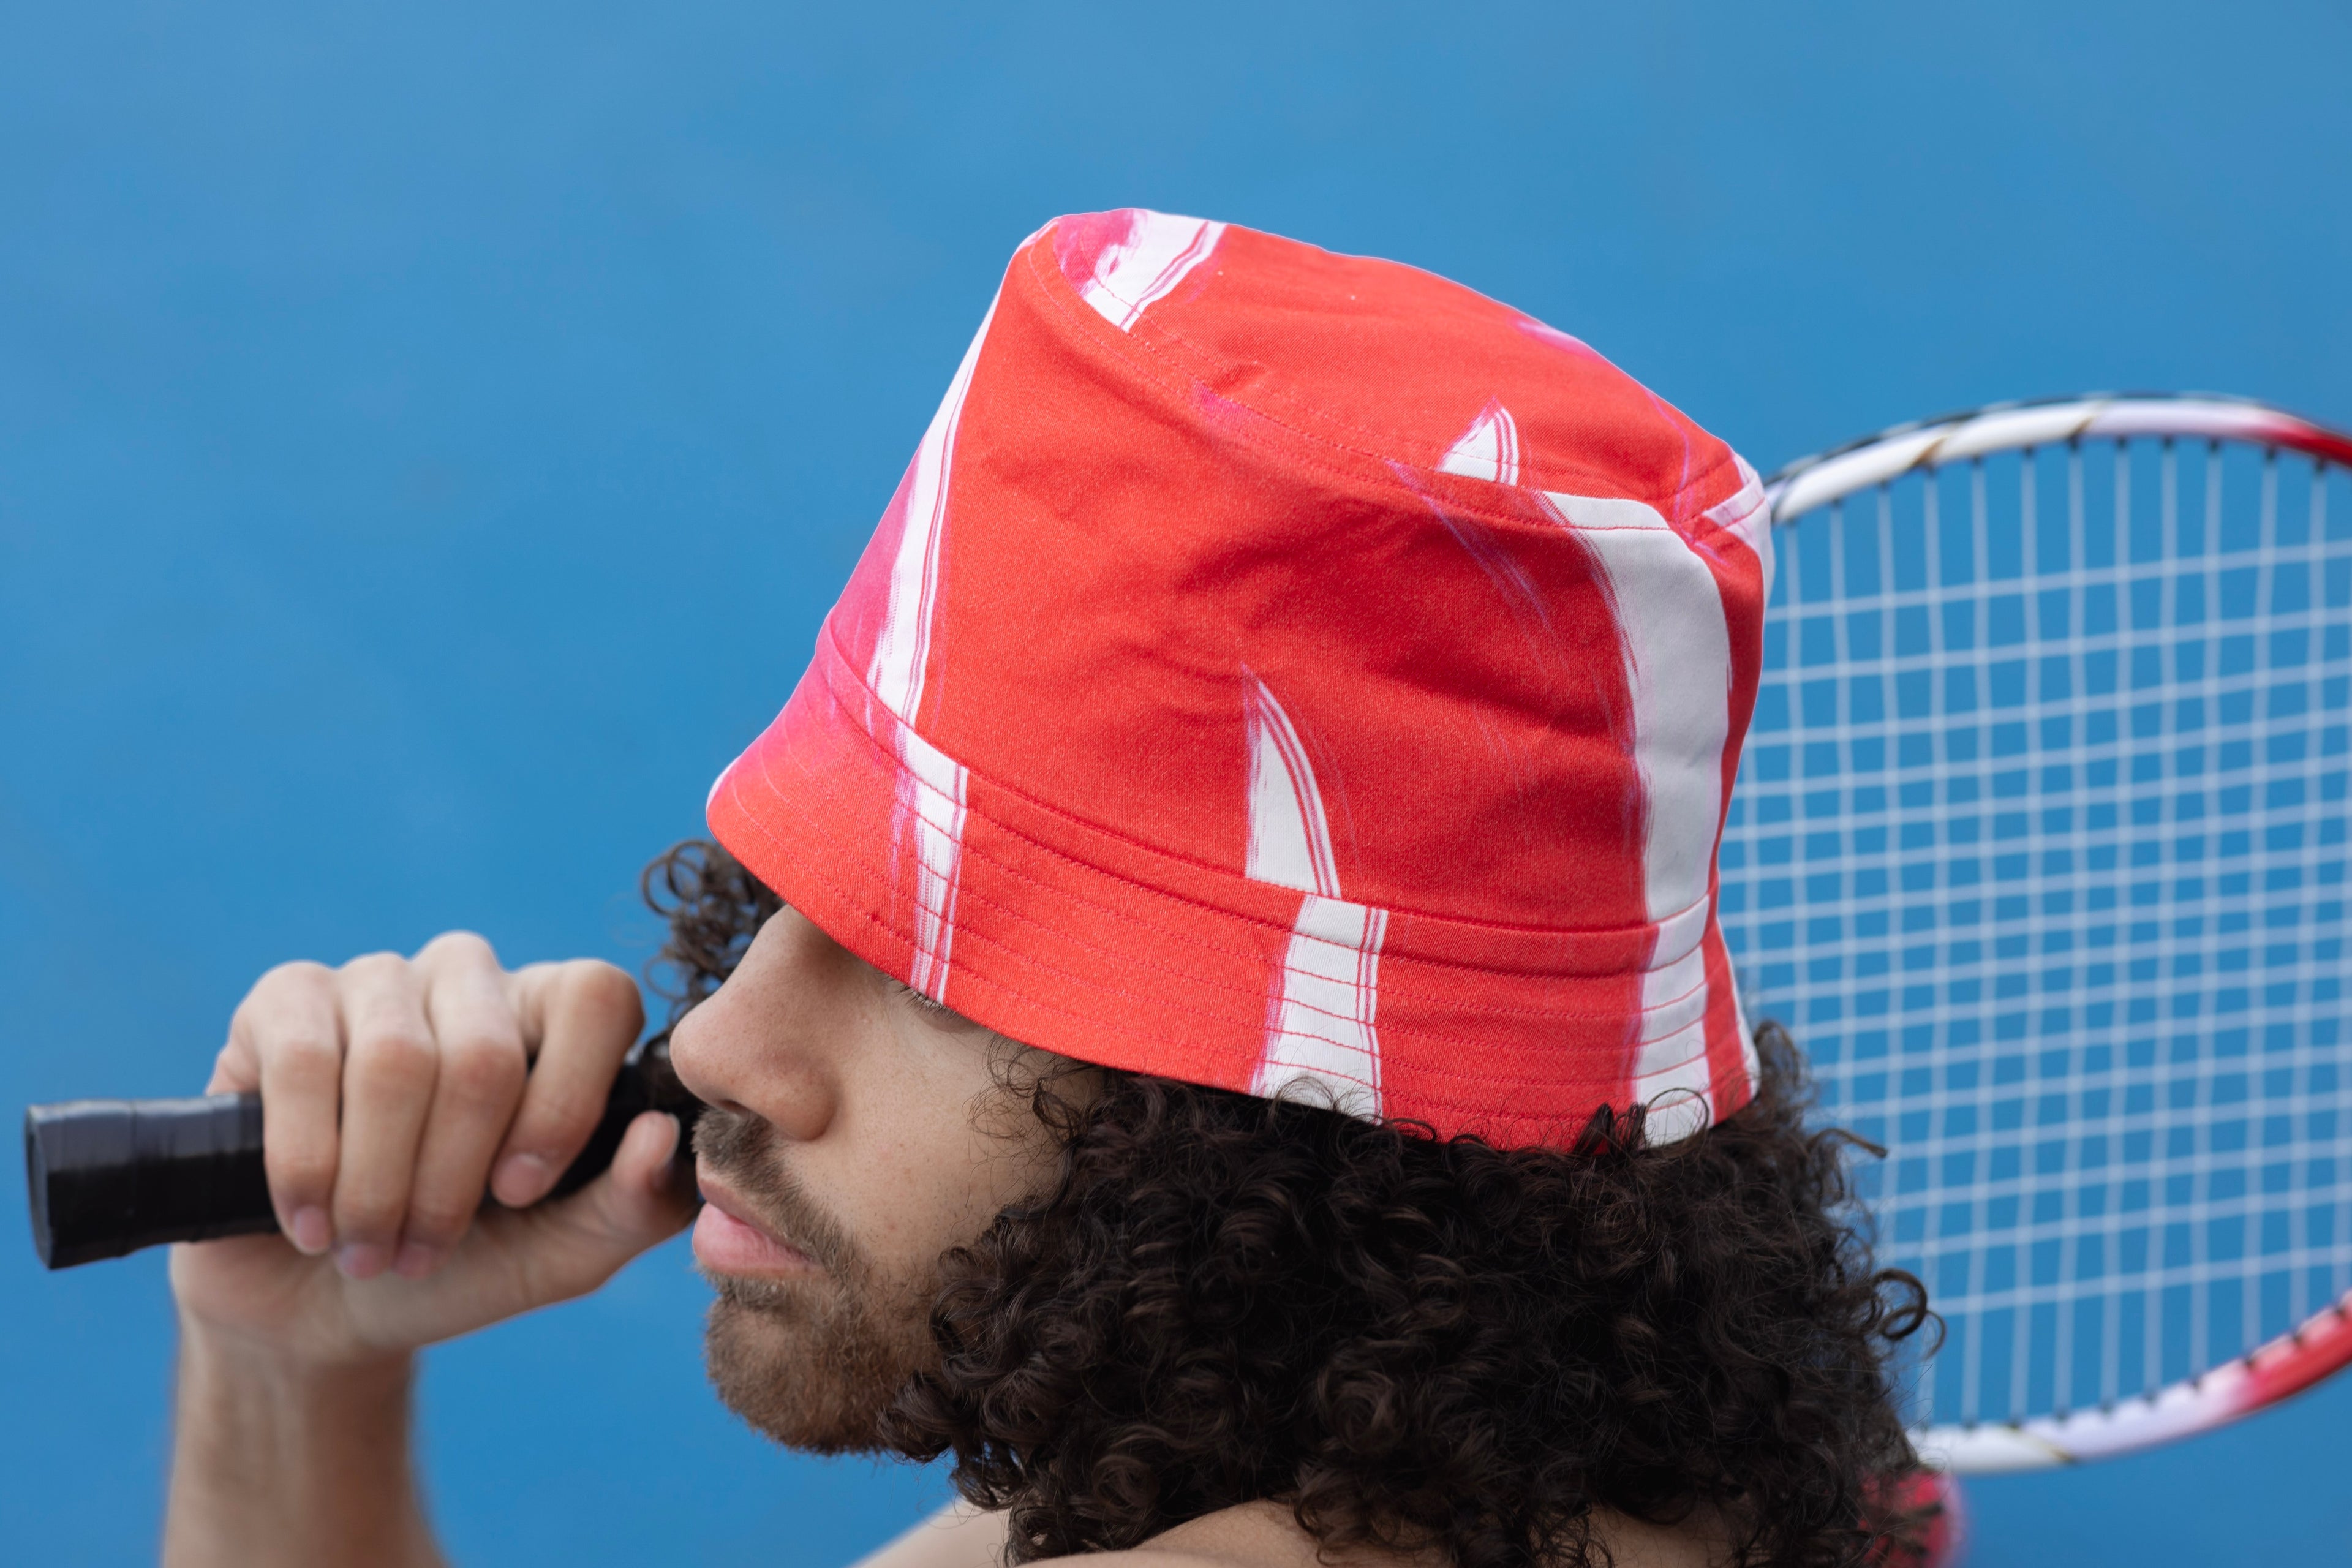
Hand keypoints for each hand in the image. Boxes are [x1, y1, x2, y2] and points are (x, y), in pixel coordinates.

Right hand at [169, 932, 696, 1371]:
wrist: (326, 1310)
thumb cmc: (465, 1265)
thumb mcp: (564, 1255)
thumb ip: (634, 1206)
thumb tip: (658, 1136)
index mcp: (557, 1018)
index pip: (597, 997)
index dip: (565, 1102)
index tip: (521, 1194)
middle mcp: (474, 981)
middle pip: (488, 1050)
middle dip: (451, 1179)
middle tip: (424, 1250)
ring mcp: (378, 979)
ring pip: (395, 1059)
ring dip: (377, 1183)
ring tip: (366, 1248)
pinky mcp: (283, 999)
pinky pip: (302, 1057)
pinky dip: (306, 1161)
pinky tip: (309, 1219)